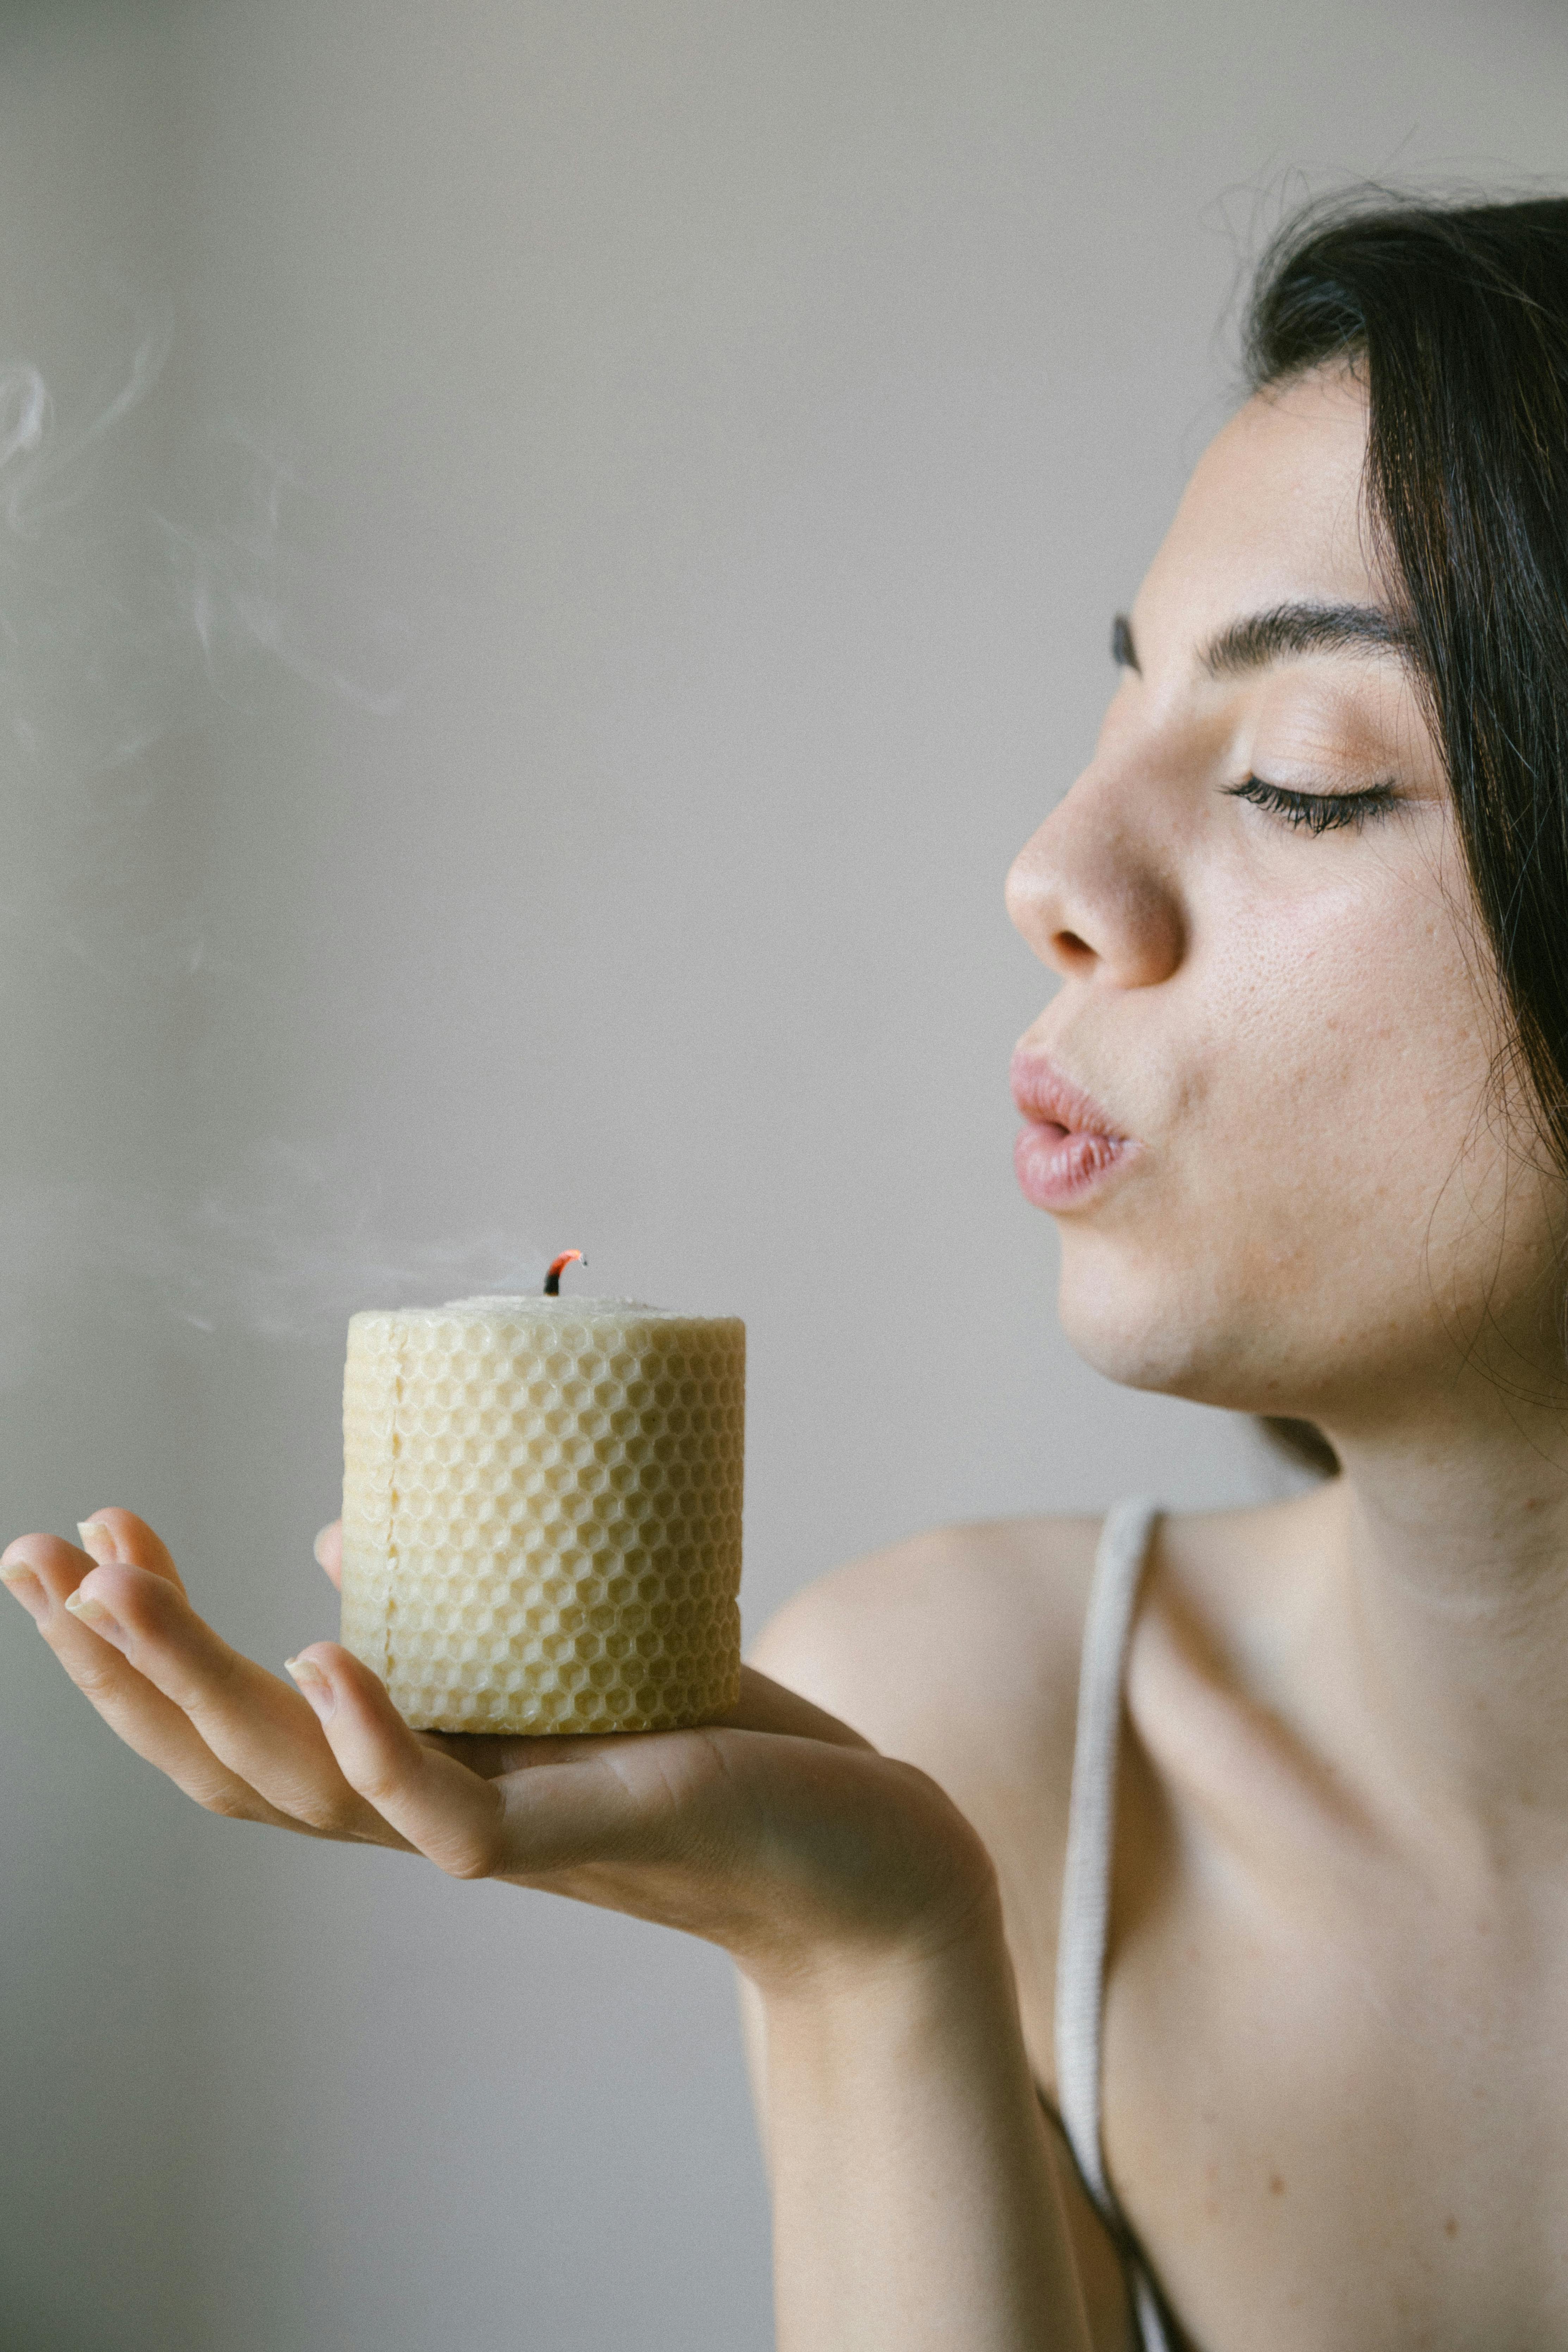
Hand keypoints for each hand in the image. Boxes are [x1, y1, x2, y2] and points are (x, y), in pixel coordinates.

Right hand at [0, 1511, 997, 1991]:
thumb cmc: (710, 1746)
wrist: (856, 1850)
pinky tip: (317, 1653)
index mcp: (413, 1760)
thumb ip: (452, 1616)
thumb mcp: (558, 1664)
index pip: (232, 1721)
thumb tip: (334, 1530)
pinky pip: (442, 1808)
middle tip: (35, 1551)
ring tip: (116, 1587)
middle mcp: (424, 1805)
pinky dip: (375, 1737)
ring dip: (197, 1682)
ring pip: (300, 1782)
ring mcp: (493, 1827)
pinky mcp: (575, 1828)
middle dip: (117, 1661)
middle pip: (225, 1756)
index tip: (82, 1541)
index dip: (139, 1648)